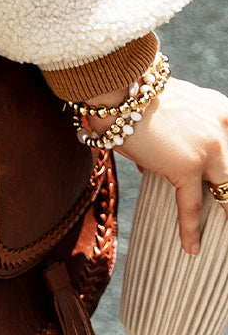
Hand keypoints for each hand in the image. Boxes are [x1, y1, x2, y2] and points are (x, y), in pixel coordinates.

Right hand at [84, 77, 227, 254]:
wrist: (118, 86)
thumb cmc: (134, 94)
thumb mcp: (170, 109)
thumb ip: (176, 134)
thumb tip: (157, 164)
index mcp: (221, 111)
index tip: (226, 187)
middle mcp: (223, 128)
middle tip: (227, 214)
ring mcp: (209, 149)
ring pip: (226, 192)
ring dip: (226, 215)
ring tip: (225, 238)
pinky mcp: (188, 166)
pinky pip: (192, 205)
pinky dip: (190, 229)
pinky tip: (192, 247)